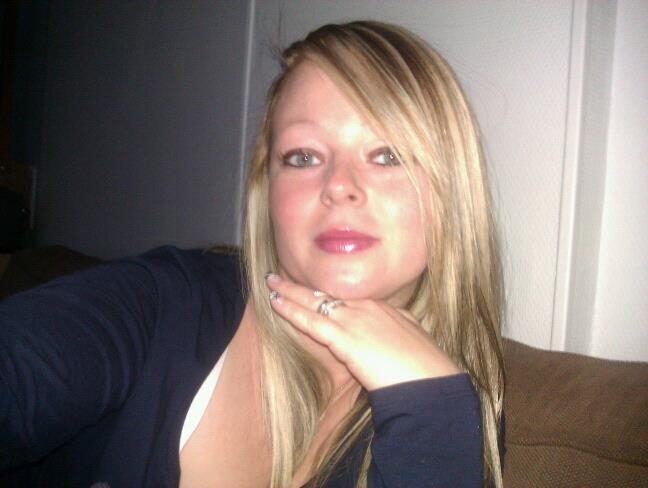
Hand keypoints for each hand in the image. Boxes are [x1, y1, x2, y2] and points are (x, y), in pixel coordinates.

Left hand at [265, 274, 460, 390]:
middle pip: (326, 292)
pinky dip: (290, 311)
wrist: (429, 381)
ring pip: (314, 301)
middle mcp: (365, 307)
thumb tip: (399, 322)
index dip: (324, 290)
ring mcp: (354, 320)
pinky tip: (276, 303)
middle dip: (301, 284)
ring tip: (270, 284)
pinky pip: (311, 321)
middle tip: (279, 275)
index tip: (311, 287)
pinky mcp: (344, 337)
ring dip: (289, 293)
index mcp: (382, 308)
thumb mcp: (415, 336)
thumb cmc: (425, 364)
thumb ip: (402, 326)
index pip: (345, 295)